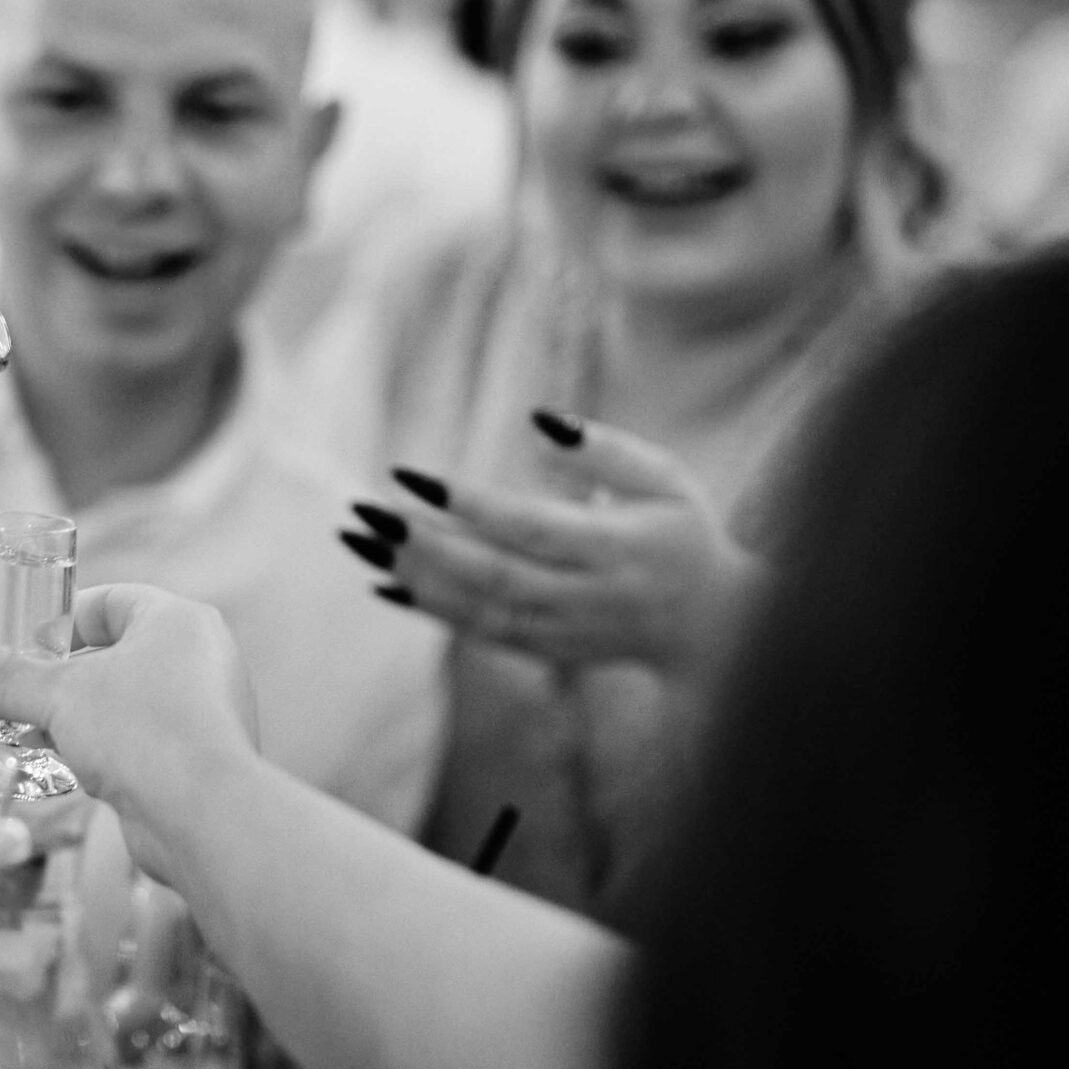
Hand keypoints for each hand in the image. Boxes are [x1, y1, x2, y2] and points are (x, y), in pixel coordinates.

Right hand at [0, 585, 257, 878]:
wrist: (204, 817)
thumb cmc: (142, 733)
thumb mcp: (58, 697)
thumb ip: (0, 678)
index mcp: (178, 621)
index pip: (110, 601)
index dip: (60, 619)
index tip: (21, 646)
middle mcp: (200, 659)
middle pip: (113, 654)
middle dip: (57, 677)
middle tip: (13, 694)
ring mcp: (204, 713)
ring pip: (124, 703)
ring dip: (73, 717)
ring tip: (25, 732)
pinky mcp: (197, 760)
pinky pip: (139, 741)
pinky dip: (100, 748)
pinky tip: (62, 765)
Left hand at [351, 415, 761, 672]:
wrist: (712, 631)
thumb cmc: (685, 535)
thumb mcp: (667, 479)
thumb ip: (605, 450)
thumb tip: (536, 419)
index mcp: (617, 549)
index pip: (528, 527)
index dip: (466, 503)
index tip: (410, 474)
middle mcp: (584, 596)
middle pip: (489, 573)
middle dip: (420, 542)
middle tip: (362, 510)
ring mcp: (562, 630)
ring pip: (475, 607)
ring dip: (410, 574)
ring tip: (356, 538)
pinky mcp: (545, 649)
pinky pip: (476, 631)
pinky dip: (427, 607)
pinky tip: (382, 579)